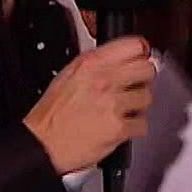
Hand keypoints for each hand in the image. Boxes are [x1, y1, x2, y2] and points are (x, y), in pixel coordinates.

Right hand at [25, 36, 156, 174]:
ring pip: (147, 97)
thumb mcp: (69, 74)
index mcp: (91, 64)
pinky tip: (120, 126)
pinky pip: (142, 124)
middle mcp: (104, 81)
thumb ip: (97, 63)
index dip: (141, 54)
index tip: (141, 60)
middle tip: (134, 86)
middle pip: (147, 70)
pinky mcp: (119, 128)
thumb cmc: (52, 113)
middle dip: (143, 79)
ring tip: (123, 110)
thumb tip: (122, 58)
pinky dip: (134, 128)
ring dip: (138, 105)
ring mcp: (114, 104)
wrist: (43, 144)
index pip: (135, 46)